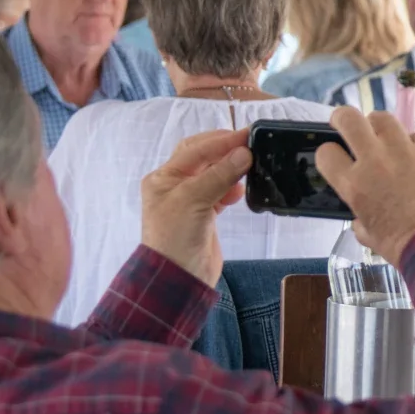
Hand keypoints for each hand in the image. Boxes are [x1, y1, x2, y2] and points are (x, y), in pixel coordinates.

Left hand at [140, 129, 250, 286]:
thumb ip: (219, 175)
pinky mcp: (204, 215)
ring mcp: (190, 201)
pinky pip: (220, 193)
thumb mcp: (193, 200)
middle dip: (225, 149)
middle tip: (250, 144)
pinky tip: (242, 188)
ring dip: (230, 167)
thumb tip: (244, 153)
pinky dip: (232, 188)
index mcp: (164, 178)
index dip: (222, 141)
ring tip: (251, 164)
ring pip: (213, 174)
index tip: (247, 135)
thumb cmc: (175, 238)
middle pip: (202, 157)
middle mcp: (174, 186)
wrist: (178, 279)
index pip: (195, 149)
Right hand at [314, 106, 414, 260]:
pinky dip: (412, 143)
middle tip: (345, 124)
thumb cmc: (403, 246)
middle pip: (349, 119)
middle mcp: (375, 161)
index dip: (328, 153)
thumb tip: (360, 219)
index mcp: (354, 184)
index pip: (326, 152)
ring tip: (382, 136)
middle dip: (342, 118)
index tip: (334, 156)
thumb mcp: (369, 236)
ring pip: (383, 118)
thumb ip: (360, 220)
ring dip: (378, 126)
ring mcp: (404, 152)